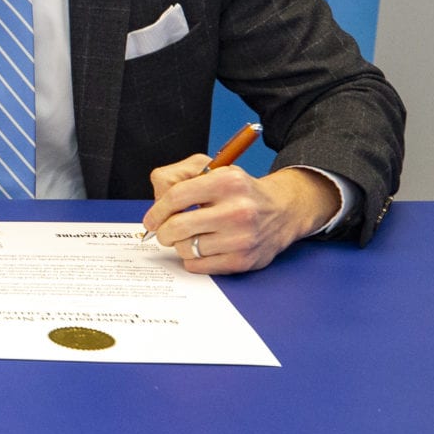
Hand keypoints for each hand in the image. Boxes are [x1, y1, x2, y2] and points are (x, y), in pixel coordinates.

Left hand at [141, 157, 336, 275]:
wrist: (282, 212)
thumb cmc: (239, 191)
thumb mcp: (211, 168)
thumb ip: (176, 176)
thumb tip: (156, 201)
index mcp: (227, 181)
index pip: (176, 197)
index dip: (157, 211)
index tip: (151, 220)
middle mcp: (237, 210)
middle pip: (177, 227)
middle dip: (164, 232)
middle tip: (165, 231)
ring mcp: (242, 238)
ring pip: (185, 249)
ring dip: (180, 244)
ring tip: (193, 235)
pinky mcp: (243, 260)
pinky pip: (198, 266)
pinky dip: (193, 258)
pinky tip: (204, 247)